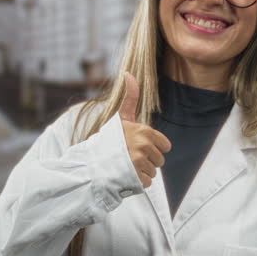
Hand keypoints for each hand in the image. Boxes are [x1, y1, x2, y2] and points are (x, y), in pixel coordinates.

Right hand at [118, 72, 170, 187]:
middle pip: (160, 160)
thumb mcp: (121, 118)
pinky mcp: (134, 177)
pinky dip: (138, 183)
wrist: (91, 162)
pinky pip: (147, 183)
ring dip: (142, 172)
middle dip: (148, 161)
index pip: (165, 146)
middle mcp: (142, 144)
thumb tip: (128, 72)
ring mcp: (138, 161)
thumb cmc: (109, 140)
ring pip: (154, 172)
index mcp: (143, 130)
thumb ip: (130, 97)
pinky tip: (125, 176)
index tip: (138, 147)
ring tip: (126, 167)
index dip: (153, 148)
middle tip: (130, 158)